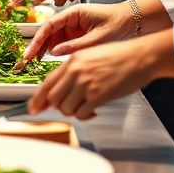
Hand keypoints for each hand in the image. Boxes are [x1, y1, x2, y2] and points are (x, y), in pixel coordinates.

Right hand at [22, 3, 135, 63]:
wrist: (133, 21)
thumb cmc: (118, 23)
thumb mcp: (98, 37)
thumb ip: (76, 45)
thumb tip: (56, 53)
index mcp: (74, 13)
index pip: (50, 24)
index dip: (38, 38)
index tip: (31, 50)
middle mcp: (71, 18)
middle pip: (49, 31)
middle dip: (38, 45)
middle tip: (28, 58)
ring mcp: (73, 27)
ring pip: (54, 38)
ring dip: (46, 49)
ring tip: (36, 61)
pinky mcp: (77, 34)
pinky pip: (63, 42)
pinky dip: (56, 51)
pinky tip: (51, 60)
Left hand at [27, 31, 173, 119]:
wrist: (140, 57)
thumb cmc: (119, 56)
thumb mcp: (90, 56)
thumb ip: (74, 71)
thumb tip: (61, 89)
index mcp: (71, 60)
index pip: (47, 83)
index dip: (37, 99)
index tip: (33, 108)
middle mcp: (75, 71)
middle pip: (52, 98)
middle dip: (57, 108)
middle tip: (67, 109)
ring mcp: (86, 83)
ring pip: (65, 108)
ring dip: (72, 112)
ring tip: (83, 108)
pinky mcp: (98, 95)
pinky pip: (81, 113)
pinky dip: (84, 116)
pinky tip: (92, 110)